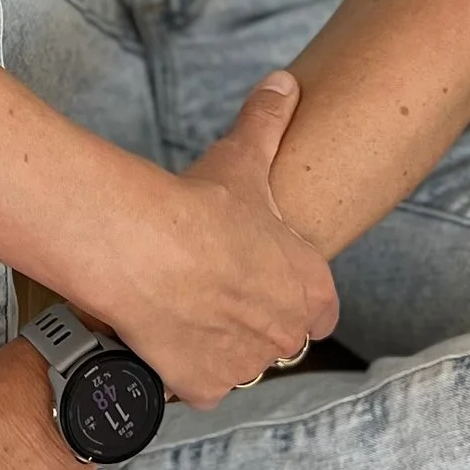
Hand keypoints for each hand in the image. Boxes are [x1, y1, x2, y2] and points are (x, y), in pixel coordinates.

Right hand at [89, 69, 338, 409]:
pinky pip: (197, 385)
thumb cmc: (202, 206)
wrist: (149, 252)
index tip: (256, 279)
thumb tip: (284, 82)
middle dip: (248, 319)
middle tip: (211, 289)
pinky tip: (161, 334)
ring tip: (181, 306)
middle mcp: (287, 335)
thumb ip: (268, 120)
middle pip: (275, 338)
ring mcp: (246, 366)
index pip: (320, 312)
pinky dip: (180, 367)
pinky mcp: (204, 388)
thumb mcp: (244, 158)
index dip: (289, 295)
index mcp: (310, 289)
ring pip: (236, 361)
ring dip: (216, 343)